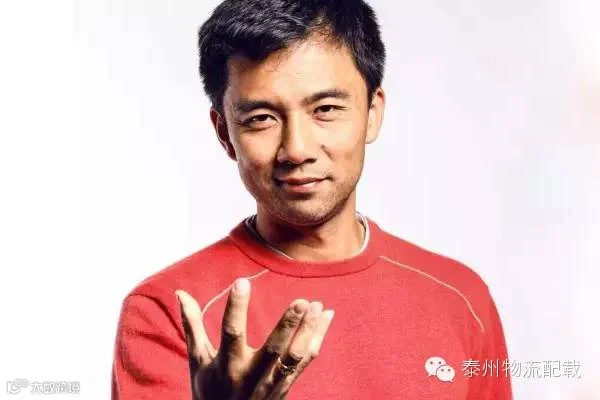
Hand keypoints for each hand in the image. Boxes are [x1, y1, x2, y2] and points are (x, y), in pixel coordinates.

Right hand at [175, 278, 334, 399]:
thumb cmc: (209, 390)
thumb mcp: (198, 360)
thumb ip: (192, 325)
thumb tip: (181, 293)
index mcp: (227, 366)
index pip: (231, 332)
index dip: (236, 307)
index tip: (242, 281)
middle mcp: (252, 375)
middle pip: (274, 349)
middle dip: (288, 326)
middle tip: (301, 302)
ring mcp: (272, 382)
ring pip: (295, 356)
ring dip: (308, 330)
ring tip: (316, 305)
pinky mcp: (287, 384)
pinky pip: (307, 360)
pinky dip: (318, 337)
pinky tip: (326, 315)